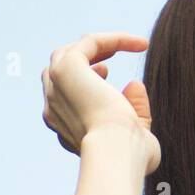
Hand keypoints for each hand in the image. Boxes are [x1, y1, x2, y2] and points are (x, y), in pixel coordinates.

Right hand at [41, 32, 160, 174]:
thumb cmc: (130, 155)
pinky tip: (140, 44)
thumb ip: (135, 112)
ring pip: (70, 52)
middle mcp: (53, 106)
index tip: (108, 75)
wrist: (117, 152)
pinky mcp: (67, 68)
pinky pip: (90, 42)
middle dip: (84, 58)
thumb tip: (135, 84)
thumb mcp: (136, 134)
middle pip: (58, 68)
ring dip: (100, 45)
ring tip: (129, 45)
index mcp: (63, 125)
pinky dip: (115, 39)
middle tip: (112, 56)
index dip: (83, 79)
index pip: (64, 92)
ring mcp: (56, 86)